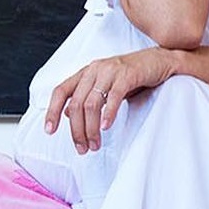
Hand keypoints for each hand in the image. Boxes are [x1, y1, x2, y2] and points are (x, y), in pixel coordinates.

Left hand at [44, 48, 177, 153]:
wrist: (159, 60)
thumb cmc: (132, 75)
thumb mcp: (105, 86)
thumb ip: (86, 98)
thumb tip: (68, 113)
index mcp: (86, 72)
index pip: (61, 91)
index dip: (52, 111)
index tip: (49, 131)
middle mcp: (94, 69)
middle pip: (77, 104)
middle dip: (77, 130)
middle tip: (83, 148)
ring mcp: (110, 71)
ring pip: (92, 103)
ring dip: (91, 128)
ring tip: (95, 144)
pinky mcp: (127, 75)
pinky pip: (114, 96)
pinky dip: (108, 114)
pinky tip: (106, 127)